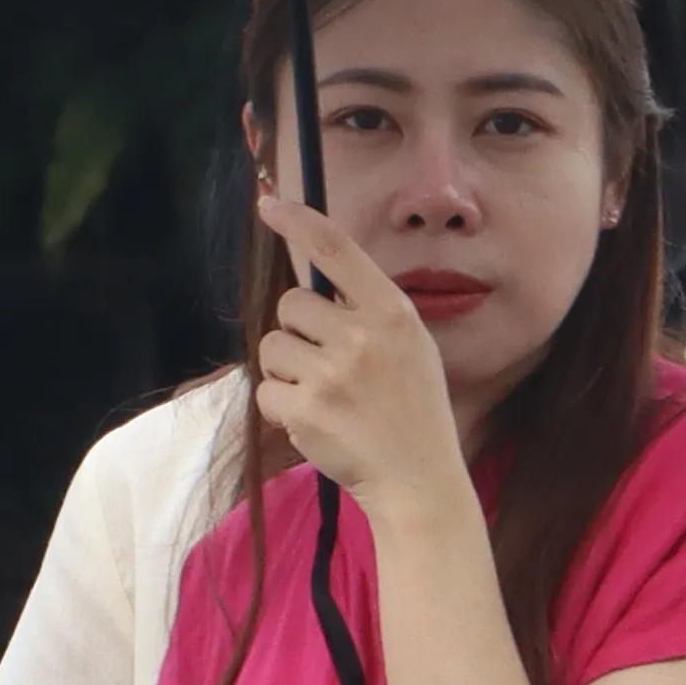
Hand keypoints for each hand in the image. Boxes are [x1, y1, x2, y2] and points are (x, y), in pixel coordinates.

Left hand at [245, 185, 471, 527]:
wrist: (419, 479)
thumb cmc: (411, 410)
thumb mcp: (410, 346)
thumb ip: (367, 312)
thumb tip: (312, 286)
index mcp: (392, 312)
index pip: (336, 250)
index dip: (298, 222)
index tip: (269, 205)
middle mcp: (362, 336)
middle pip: (291, 304)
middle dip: (297, 331)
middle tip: (327, 365)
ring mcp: (332, 374)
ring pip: (272, 347)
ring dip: (287, 371)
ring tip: (326, 398)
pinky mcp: (307, 410)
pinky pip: (266, 391)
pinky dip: (282, 409)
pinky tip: (317, 423)